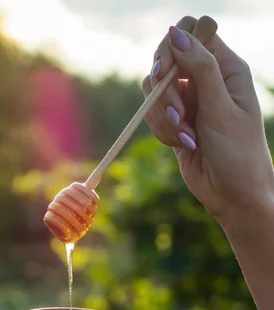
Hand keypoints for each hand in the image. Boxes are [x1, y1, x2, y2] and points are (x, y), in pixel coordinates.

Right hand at [143, 16, 273, 222]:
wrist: (233, 195)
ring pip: (154, 89)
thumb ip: (200, 67)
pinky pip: (152, 113)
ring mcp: (188, 100)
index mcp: (226, 67)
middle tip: (179, 114)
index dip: (176, 45)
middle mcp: (206, 79)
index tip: (168, 70)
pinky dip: (161, 130)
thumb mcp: (221, 108)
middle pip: (167, 57)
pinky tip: (181, 145)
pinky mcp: (174, 121)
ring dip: (164, 116)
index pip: (194, 31)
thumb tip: (175, 32)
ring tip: (185, 138)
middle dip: (164, 88)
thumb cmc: (238, 153)